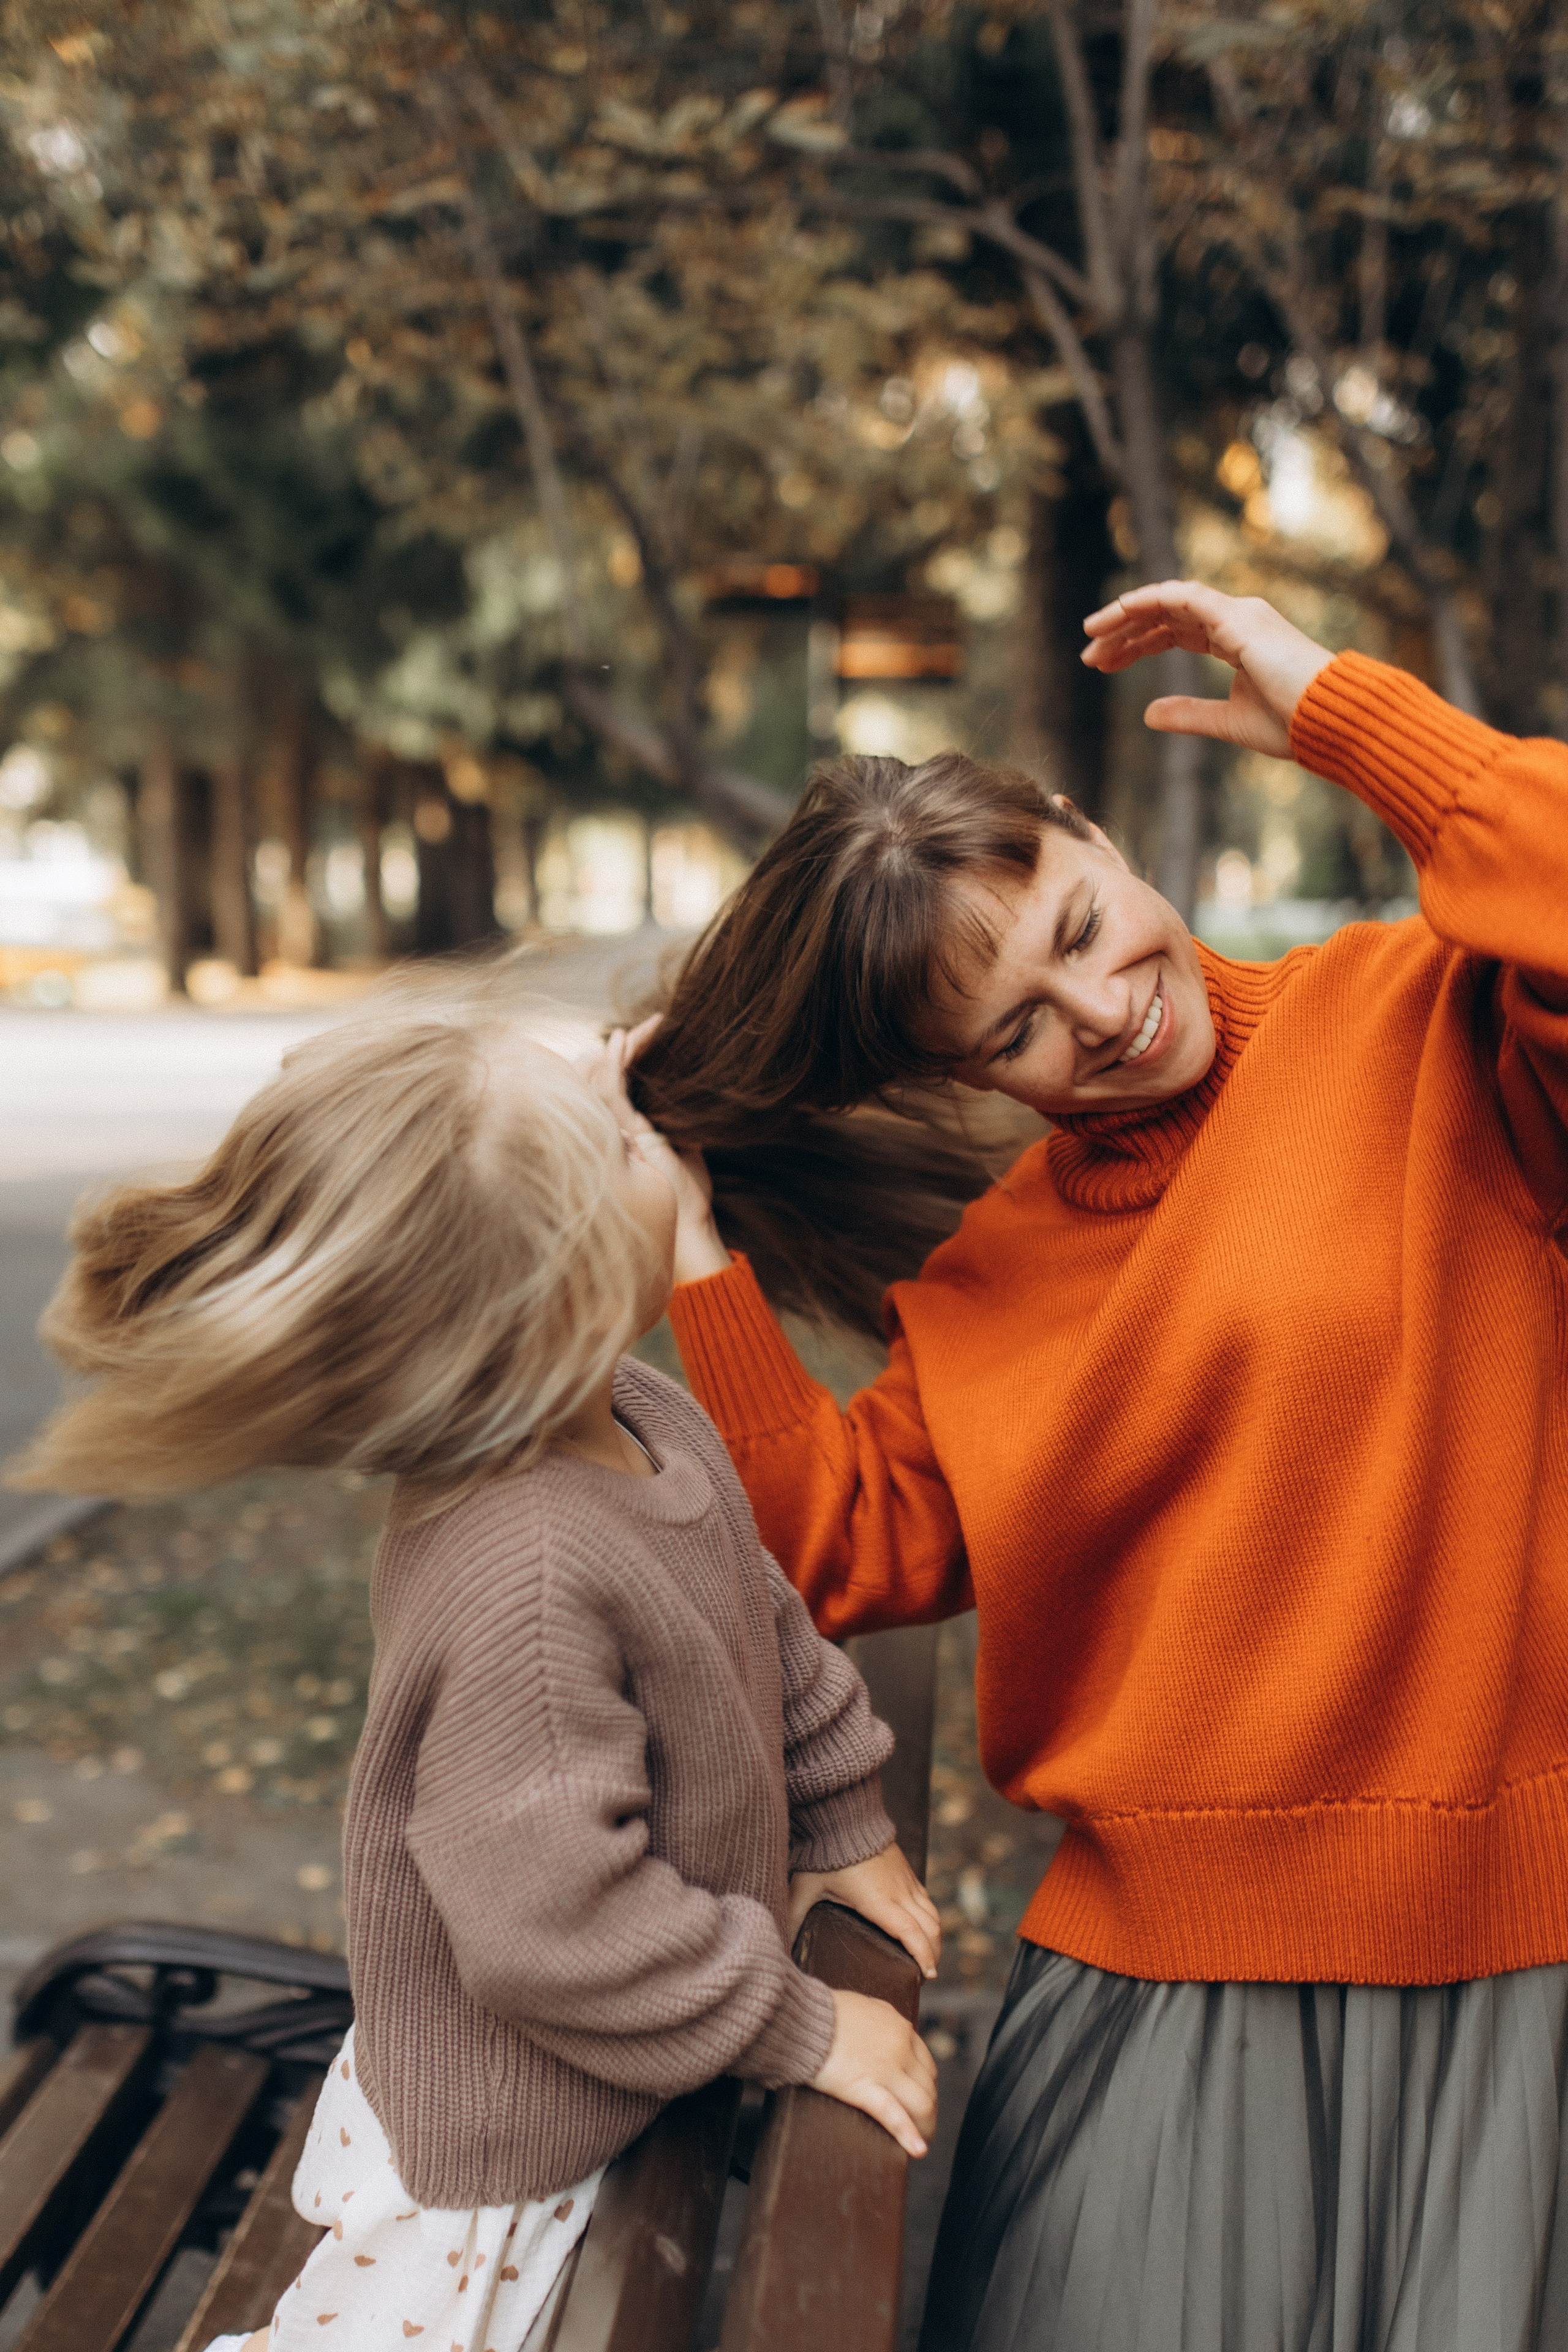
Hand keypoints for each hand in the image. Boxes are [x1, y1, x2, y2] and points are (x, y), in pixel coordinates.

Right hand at [584, 1020, 730, 1283]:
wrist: (689, 1222)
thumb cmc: (689, 1191)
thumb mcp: (687, 1144)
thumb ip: (681, 1119)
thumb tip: (697, 1092)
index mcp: (630, 1130)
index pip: (624, 1084)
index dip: (635, 1056)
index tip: (658, 1032)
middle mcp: (618, 1129)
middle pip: (611, 1077)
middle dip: (631, 1046)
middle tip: (656, 1021)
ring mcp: (618, 1131)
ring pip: (606, 1079)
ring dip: (624, 1048)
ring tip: (646, 1025)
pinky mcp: (625, 1134)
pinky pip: (611, 1092)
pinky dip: (615, 1064)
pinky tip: (620, 1042)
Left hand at [790, 1841, 941, 1979]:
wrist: (844, 1814)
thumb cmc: (824, 1853)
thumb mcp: (805, 1888)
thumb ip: (793, 1917)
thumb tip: (779, 1945)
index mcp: (878, 1902)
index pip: (911, 1933)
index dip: (923, 1955)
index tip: (928, 1975)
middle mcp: (898, 1892)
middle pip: (930, 1928)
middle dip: (933, 1953)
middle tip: (927, 1974)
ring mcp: (905, 1880)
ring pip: (932, 1913)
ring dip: (935, 1936)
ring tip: (929, 1956)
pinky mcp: (906, 1871)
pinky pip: (925, 1899)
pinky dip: (930, 1917)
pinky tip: (923, 1926)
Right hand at [811, 1987, 937, 2157]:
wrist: (801, 2017)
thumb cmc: (823, 2013)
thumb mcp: (863, 2008)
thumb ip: (879, 2022)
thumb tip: (882, 2031)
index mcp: (900, 2028)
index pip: (927, 2066)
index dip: (925, 2090)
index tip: (918, 2103)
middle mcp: (901, 2048)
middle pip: (928, 2088)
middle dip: (927, 2112)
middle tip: (919, 2128)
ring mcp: (886, 2068)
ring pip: (922, 2104)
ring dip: (925, 2127)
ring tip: (920, 2144)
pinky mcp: (865, 2087)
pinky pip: (896, 2116)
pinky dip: (909, 2136)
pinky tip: (918, 2151)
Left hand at [1081, 580, 1333, 758]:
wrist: (1332, 720)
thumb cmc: (1294, 724)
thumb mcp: (1228, 722)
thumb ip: (1188, 714)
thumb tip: (1148, 715)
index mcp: (1237, 639)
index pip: (1176, 632)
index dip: (1137, 644)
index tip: (1103, 663)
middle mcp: (1236, 619)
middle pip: (1167, 616)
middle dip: (1124, 632)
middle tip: (1088, 655)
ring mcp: (1239, 615)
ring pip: (1169, 601)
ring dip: (1128, 615)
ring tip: (1092, 635)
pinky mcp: (1239, 619)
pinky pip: (1185, 597)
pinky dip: (1150, 601)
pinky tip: (1120, 612)